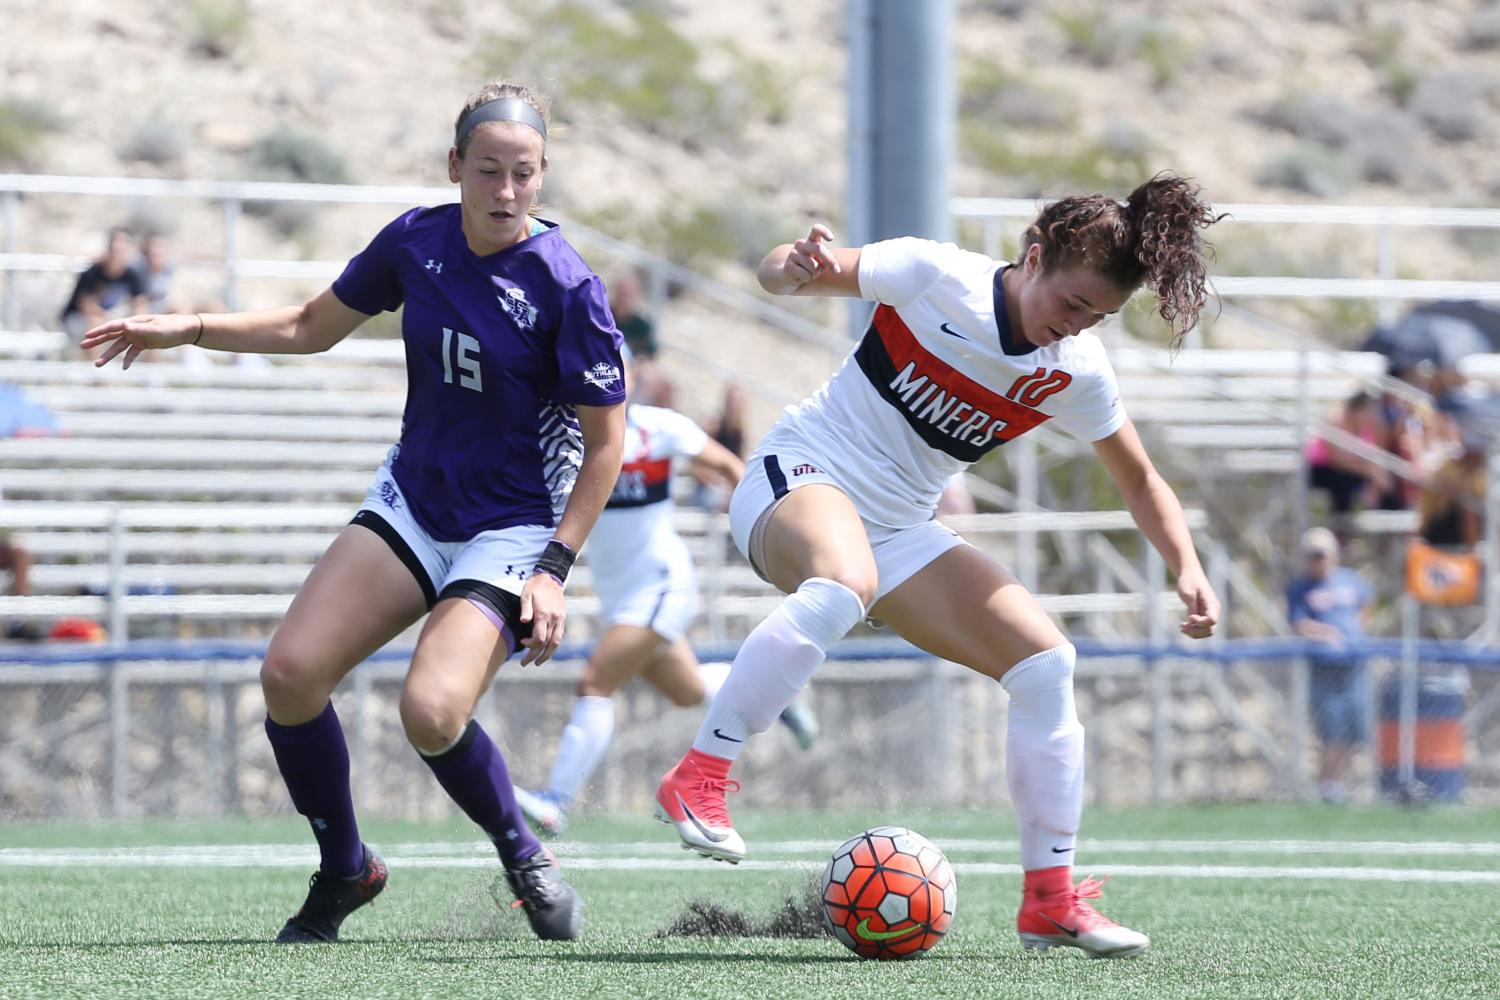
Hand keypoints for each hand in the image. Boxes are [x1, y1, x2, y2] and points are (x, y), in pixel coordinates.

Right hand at [81, 313, 200, 368]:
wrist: (186, 330)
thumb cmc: (172, 327)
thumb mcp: (156, 329)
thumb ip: (140, 328)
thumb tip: (124, 324)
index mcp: (134, 322)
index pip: (113, 326)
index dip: (99, 331)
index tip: (86, 336)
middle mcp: (133, 329)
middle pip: (111, 335)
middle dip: (97, 341)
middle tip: (82, 345)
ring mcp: (138, 336)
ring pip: (120, 346)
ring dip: (109, 354)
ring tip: (97, 364)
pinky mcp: (144, 344)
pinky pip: (132, 353)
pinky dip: (128, 360)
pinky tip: (124, 368)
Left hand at [518, 572, 565, 665]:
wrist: (551, 577)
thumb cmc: (535, 586)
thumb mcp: (526, 595)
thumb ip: (525, 609)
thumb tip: (523, 621)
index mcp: (544, 615)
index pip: (539, 638)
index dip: (530, 645)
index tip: (522, 642)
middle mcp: (554, 619)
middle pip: (547, 644)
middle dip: (536, 655)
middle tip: (525, 663)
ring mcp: (560, 619)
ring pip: (556, 642)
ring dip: (547, 655)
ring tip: (538, 662)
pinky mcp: (563, 618)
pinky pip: (559, 635)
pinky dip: (553, 645)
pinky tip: (547, 649)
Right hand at [782, 224, 840, 288]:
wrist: (789, 276)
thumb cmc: (810, 267)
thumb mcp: (821, 262)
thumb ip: (828, 260)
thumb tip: (834, 259)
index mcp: (811, 240)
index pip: (816, 229)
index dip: (824, 232)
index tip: (831, 239)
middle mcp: (801, 244)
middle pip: (818, 249)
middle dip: (829, 261)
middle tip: (837, 270)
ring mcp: (793, 254)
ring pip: (813, 266)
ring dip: (815, 273)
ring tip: (809, 273)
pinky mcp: (788, 266)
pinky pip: (806, 275)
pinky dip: (807, 279)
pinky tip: (801, 277)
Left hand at [1176, 568, 1219, 639]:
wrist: (1190, 574)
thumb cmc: (1189, 581)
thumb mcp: (1188, 594)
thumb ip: (1192, 608)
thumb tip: (1193, 622)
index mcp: (1212, 604)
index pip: (1212, 620)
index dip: (1200, 623)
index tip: (1189, 617)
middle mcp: (1213, 611)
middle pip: (1210, 630)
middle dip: (1196, 632)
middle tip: (1182, 627)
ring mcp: (1209, 614)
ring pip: (1206, 631)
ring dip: (1194, 633)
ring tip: (1182, 628)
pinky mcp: (1203, 615)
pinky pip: (1201, 628)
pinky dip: (1193, 630)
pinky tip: (1183, 626)